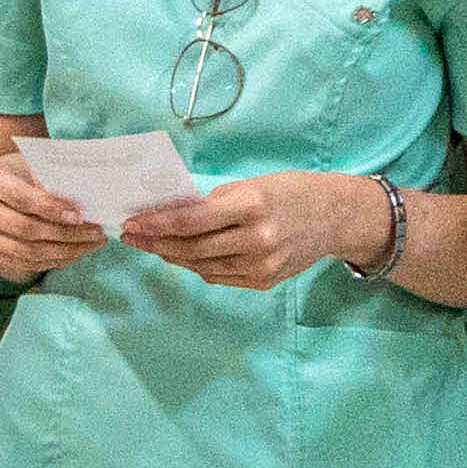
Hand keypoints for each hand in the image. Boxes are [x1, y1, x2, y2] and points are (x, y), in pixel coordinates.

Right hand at [0, 150, 109, 281]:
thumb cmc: (21, 171)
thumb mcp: (33, 163)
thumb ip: (51, 178)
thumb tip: (76, 204)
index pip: (20, 198)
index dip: (51, 209)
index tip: (80, 215)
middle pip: (23, 229)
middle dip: (65, 233)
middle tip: (96, 231)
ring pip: (27, 252)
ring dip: (66, 250)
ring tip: (92, 242)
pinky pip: (26, 264)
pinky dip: (56, 260)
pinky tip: (77, 250)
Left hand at [119, 173, 381, 292]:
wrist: (335, 217)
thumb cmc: (290, 192)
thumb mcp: (251, 185)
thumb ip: (213, 202)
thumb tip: (169, 216)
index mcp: (251, 205)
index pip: (190, 221)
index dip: (155, 224)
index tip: (131, 224)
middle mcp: (257, 239)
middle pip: (191, 248)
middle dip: (155, 243)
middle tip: (132, 237)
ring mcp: (262, 265)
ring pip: (201, 266)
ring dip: (172, 257)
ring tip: (152, 246)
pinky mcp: (264, 281)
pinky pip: (218, 276)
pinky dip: (197, 267)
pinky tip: (182, 256)